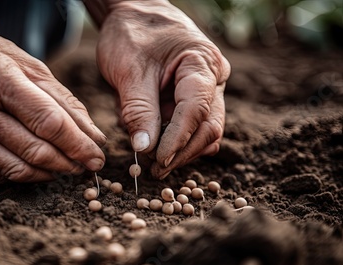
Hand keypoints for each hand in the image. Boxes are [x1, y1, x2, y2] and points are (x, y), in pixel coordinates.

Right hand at [0, 13, 105, 181]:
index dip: (79, 144)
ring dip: (47, 174)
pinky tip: (35, 169)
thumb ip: (59, 97)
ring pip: (14, 168)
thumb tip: (91, 133)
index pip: (48, 122)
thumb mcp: (22, 60)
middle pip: (33, 150)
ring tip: (65, 169)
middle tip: (86, 166)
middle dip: (69, 163)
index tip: (97, 155)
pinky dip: (20, 174)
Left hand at [95, 1, 229, 178]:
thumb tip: (145, 150)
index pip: (197, 110)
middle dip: (181, 152)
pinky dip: (173, 140)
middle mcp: (213, 78)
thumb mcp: (129, 70)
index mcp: (202, 64)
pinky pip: (190, 126)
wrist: (133, 14)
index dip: (178, 140)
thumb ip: (138, 110)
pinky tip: (150, 141)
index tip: (156, 160)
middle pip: (208, 127)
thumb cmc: (132, 34)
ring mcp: (207, 90)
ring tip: (149, 158)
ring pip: (203, 131)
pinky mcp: (192, 99)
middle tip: (153, 171)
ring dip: (179, 150)